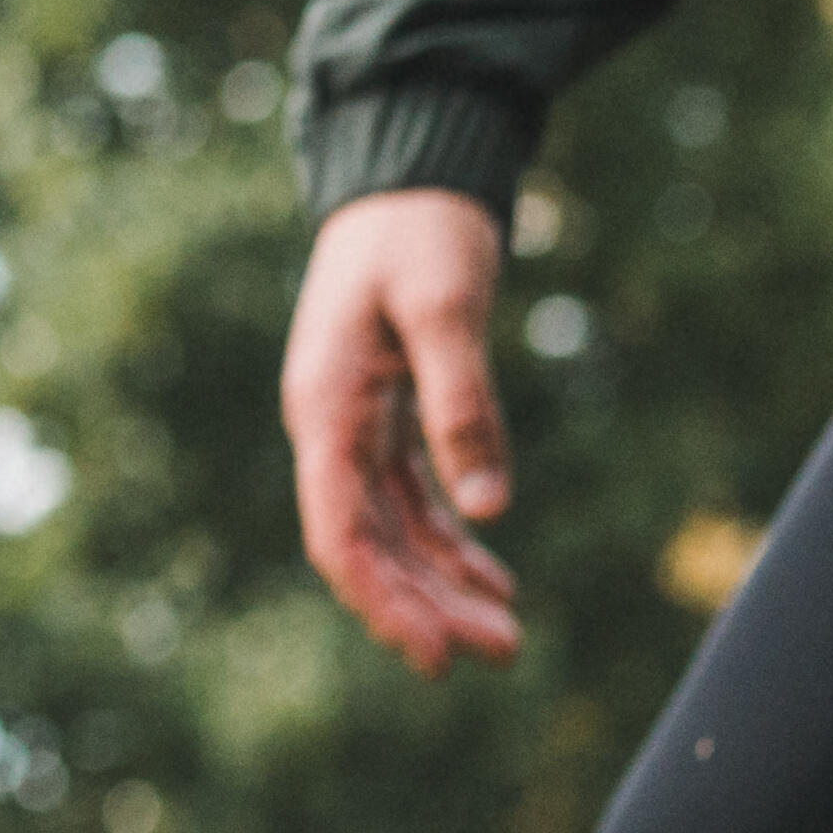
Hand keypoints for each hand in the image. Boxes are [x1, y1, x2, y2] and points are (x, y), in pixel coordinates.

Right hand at [285, 185, 520, 672]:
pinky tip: (494, 578)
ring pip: (395, 529)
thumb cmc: (419, 233)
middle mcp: (330, 428)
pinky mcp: (388, 417)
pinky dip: (454, 540)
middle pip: (371, 545)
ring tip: (508, 634)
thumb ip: (462, 405)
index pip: (341, 532)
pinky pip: (415, 498)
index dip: (385, 600)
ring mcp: (355, 426)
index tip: (435, 654)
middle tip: (502, 652)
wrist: (407, 178)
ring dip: (445, 583)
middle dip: (428, 606)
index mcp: (325, 408)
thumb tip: (491, 507)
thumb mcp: (445, 308)